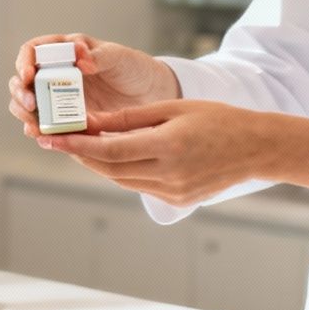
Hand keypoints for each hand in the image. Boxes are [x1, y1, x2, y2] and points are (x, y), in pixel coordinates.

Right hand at [7, 34, 179, 138]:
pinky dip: (40, 131)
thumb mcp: (119, 57)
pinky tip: (44, 136)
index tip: (29, 75)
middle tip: (32, 104)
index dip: (24, 62)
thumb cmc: (134, 68)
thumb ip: (99, 55)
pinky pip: (45, 126)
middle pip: (23, 81)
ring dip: (25, 115)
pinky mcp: (65, 120)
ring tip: (35, 124)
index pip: (32, 51)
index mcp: (64, 51)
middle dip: (21, 93)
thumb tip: (80, 59)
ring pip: (27, 105)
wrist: (152, 95)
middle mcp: (55, 74)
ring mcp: (58, 99)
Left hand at [40, 100, 275, 205]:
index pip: (110, 149)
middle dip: (81, 154)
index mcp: (168, 146)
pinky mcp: (178, 201)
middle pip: (110, 168)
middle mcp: (169, 174)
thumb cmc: (217, 119)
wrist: (256, 148)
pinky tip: (114, 157)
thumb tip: (93, 121)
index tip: (52, 137)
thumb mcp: (174, 108)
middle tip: (58, 139)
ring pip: (122, 179)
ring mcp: (174, 192)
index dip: (77, 144)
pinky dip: (123, 171)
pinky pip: (140, 186)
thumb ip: (131, 117)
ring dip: (99, 163)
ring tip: (81, 145)